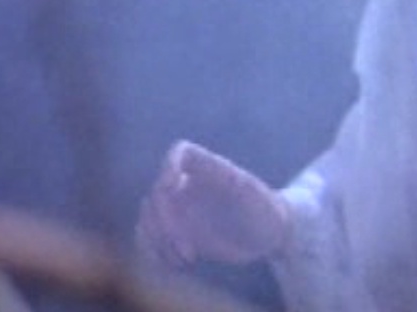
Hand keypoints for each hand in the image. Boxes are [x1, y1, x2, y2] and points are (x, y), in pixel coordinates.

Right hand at [135, 140, 290, 267]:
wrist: (268, 231)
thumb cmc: (265, 209)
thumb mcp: (253, 196)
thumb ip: (229, 182)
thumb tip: (194, 177)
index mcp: (210, 168)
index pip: (180, 153)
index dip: (168, 166)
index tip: (170, 188)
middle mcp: (190, 184)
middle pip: (158, 193)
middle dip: (166, 223)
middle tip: (190, 251)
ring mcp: (180, 206)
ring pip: (148, 216)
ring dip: (157, 240)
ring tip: (186, 259)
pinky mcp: (175, 227)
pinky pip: (149, 235)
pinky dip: (153, 250)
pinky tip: (174, 264)